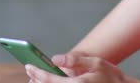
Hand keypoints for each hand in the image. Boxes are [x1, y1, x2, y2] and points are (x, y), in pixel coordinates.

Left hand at [25, 53, 139, 82]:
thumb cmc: (111, 76)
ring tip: (35, 78)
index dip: (37, 72)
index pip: (49, 80)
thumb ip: (74, 60)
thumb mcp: (95, 62)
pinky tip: (50, 82)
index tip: (28, 66)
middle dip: (36, 80)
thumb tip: (54, 59)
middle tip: (30, 71)